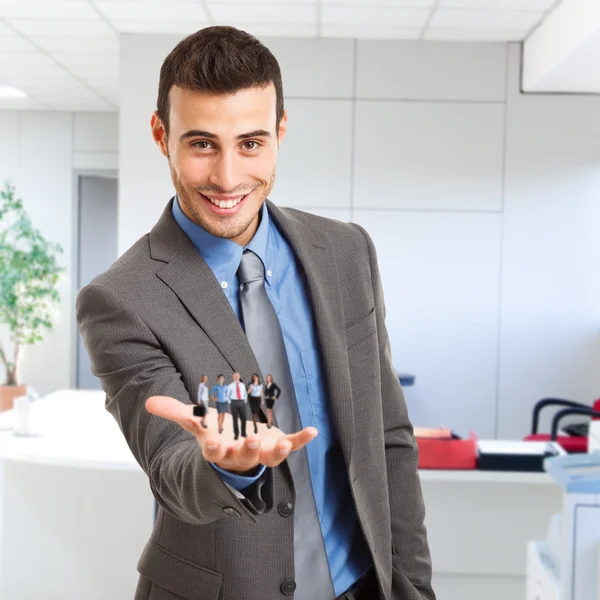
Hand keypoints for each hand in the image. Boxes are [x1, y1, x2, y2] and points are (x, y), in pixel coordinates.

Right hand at [145, 395, 317, 473]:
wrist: (238, 449)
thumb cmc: (217, 433)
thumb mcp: (196, 421)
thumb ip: (175, 412)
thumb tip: (149, 403)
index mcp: (219, 450)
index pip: (213, 452)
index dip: (212, 448)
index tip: (211, 443)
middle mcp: (240, 456)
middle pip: (243, 456)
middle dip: (247, 450)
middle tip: (250, 441)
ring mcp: (261, 453)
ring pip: (268, 457)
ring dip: (277, 452)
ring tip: (284, 445)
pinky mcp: (277, 447)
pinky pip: (291, 446)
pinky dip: (301, 440)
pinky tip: (313, 431)